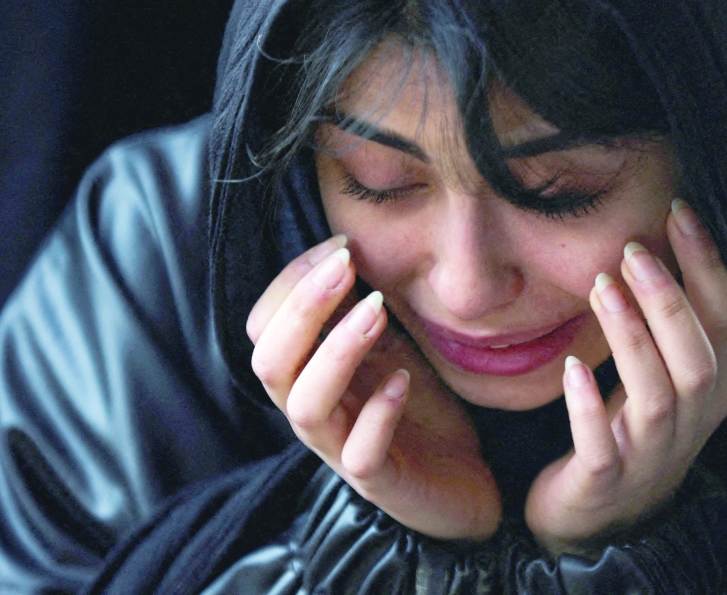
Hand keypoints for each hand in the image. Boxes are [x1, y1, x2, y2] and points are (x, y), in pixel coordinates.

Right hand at [247, 236, 500, 539]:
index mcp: (306, 375)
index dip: (292, 281)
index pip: (264, 327)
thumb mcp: (385, 347)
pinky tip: (401, 382)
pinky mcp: (379, 482)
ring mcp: (341, 449)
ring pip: (305, 406)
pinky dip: (377, 415)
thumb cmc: (414, 406)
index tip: (340, 245)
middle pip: (269, 362)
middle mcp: (313, 413)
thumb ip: (354, 312)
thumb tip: (341, 251)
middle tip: (346, 266)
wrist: (461, 478)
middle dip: (303, 307)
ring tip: (378, 311)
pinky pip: (360, 455)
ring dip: (336, 351)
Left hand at [524, 200, 726, 556]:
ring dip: (632, 336)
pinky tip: (571, 368)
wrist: (598, 522)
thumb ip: (665, 329)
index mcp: (710, 391)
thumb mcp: (658, 379)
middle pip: (699, 358)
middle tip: (633, 250)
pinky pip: (601, 447)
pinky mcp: (605, 482)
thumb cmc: (628, 432)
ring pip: (658, 394)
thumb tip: (653, 244)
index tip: (680, 213)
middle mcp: (691, 422)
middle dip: (670, 299)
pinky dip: (588, 406)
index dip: (708, 266)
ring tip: (602, 288)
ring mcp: (650, 456)